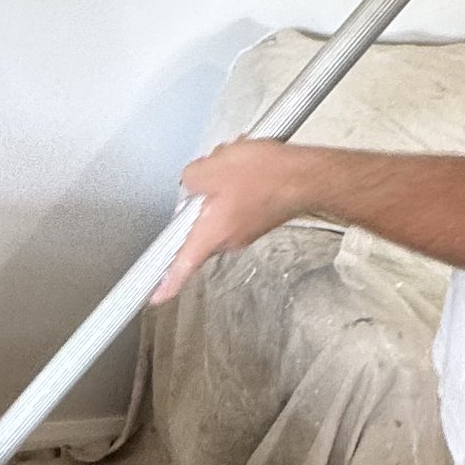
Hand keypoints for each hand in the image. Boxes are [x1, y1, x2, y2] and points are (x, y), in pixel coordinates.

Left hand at [150, 141, 316, 303]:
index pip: (183, 265)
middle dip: (198, 198)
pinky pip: (236, 203)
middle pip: (198, 226)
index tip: (156, 297)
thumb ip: (190, 178)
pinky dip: (238, 185)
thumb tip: (191, 183)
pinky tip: (248, 168)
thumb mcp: (212, 167)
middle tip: (207, 176)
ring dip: (220, 186)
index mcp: (212, 233)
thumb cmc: (266, 176)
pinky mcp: (257, 219)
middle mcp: (229, 239)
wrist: (308, 177)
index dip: (167, 283)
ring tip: (233, 167)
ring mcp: (245, 231)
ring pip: (217, 210)